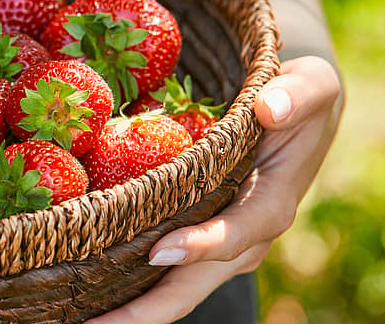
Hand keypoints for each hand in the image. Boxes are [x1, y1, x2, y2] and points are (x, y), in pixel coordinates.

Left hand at [88, 56, 342, 323]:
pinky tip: (80, 291)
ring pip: (171, 289)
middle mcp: (242, 237)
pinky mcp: (193, 239)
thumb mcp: (311, 84)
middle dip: (144, 312)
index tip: (159, 251)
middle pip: (192, 286)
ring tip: (73, 319)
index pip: (237, 232)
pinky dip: (123, 284)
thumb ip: (296, 95)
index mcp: (271, 203)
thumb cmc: (298, 96)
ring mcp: (215, 245)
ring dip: (126, 310)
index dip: (202, 245)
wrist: (293, 113)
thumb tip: (270, 109)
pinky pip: (158, 272)